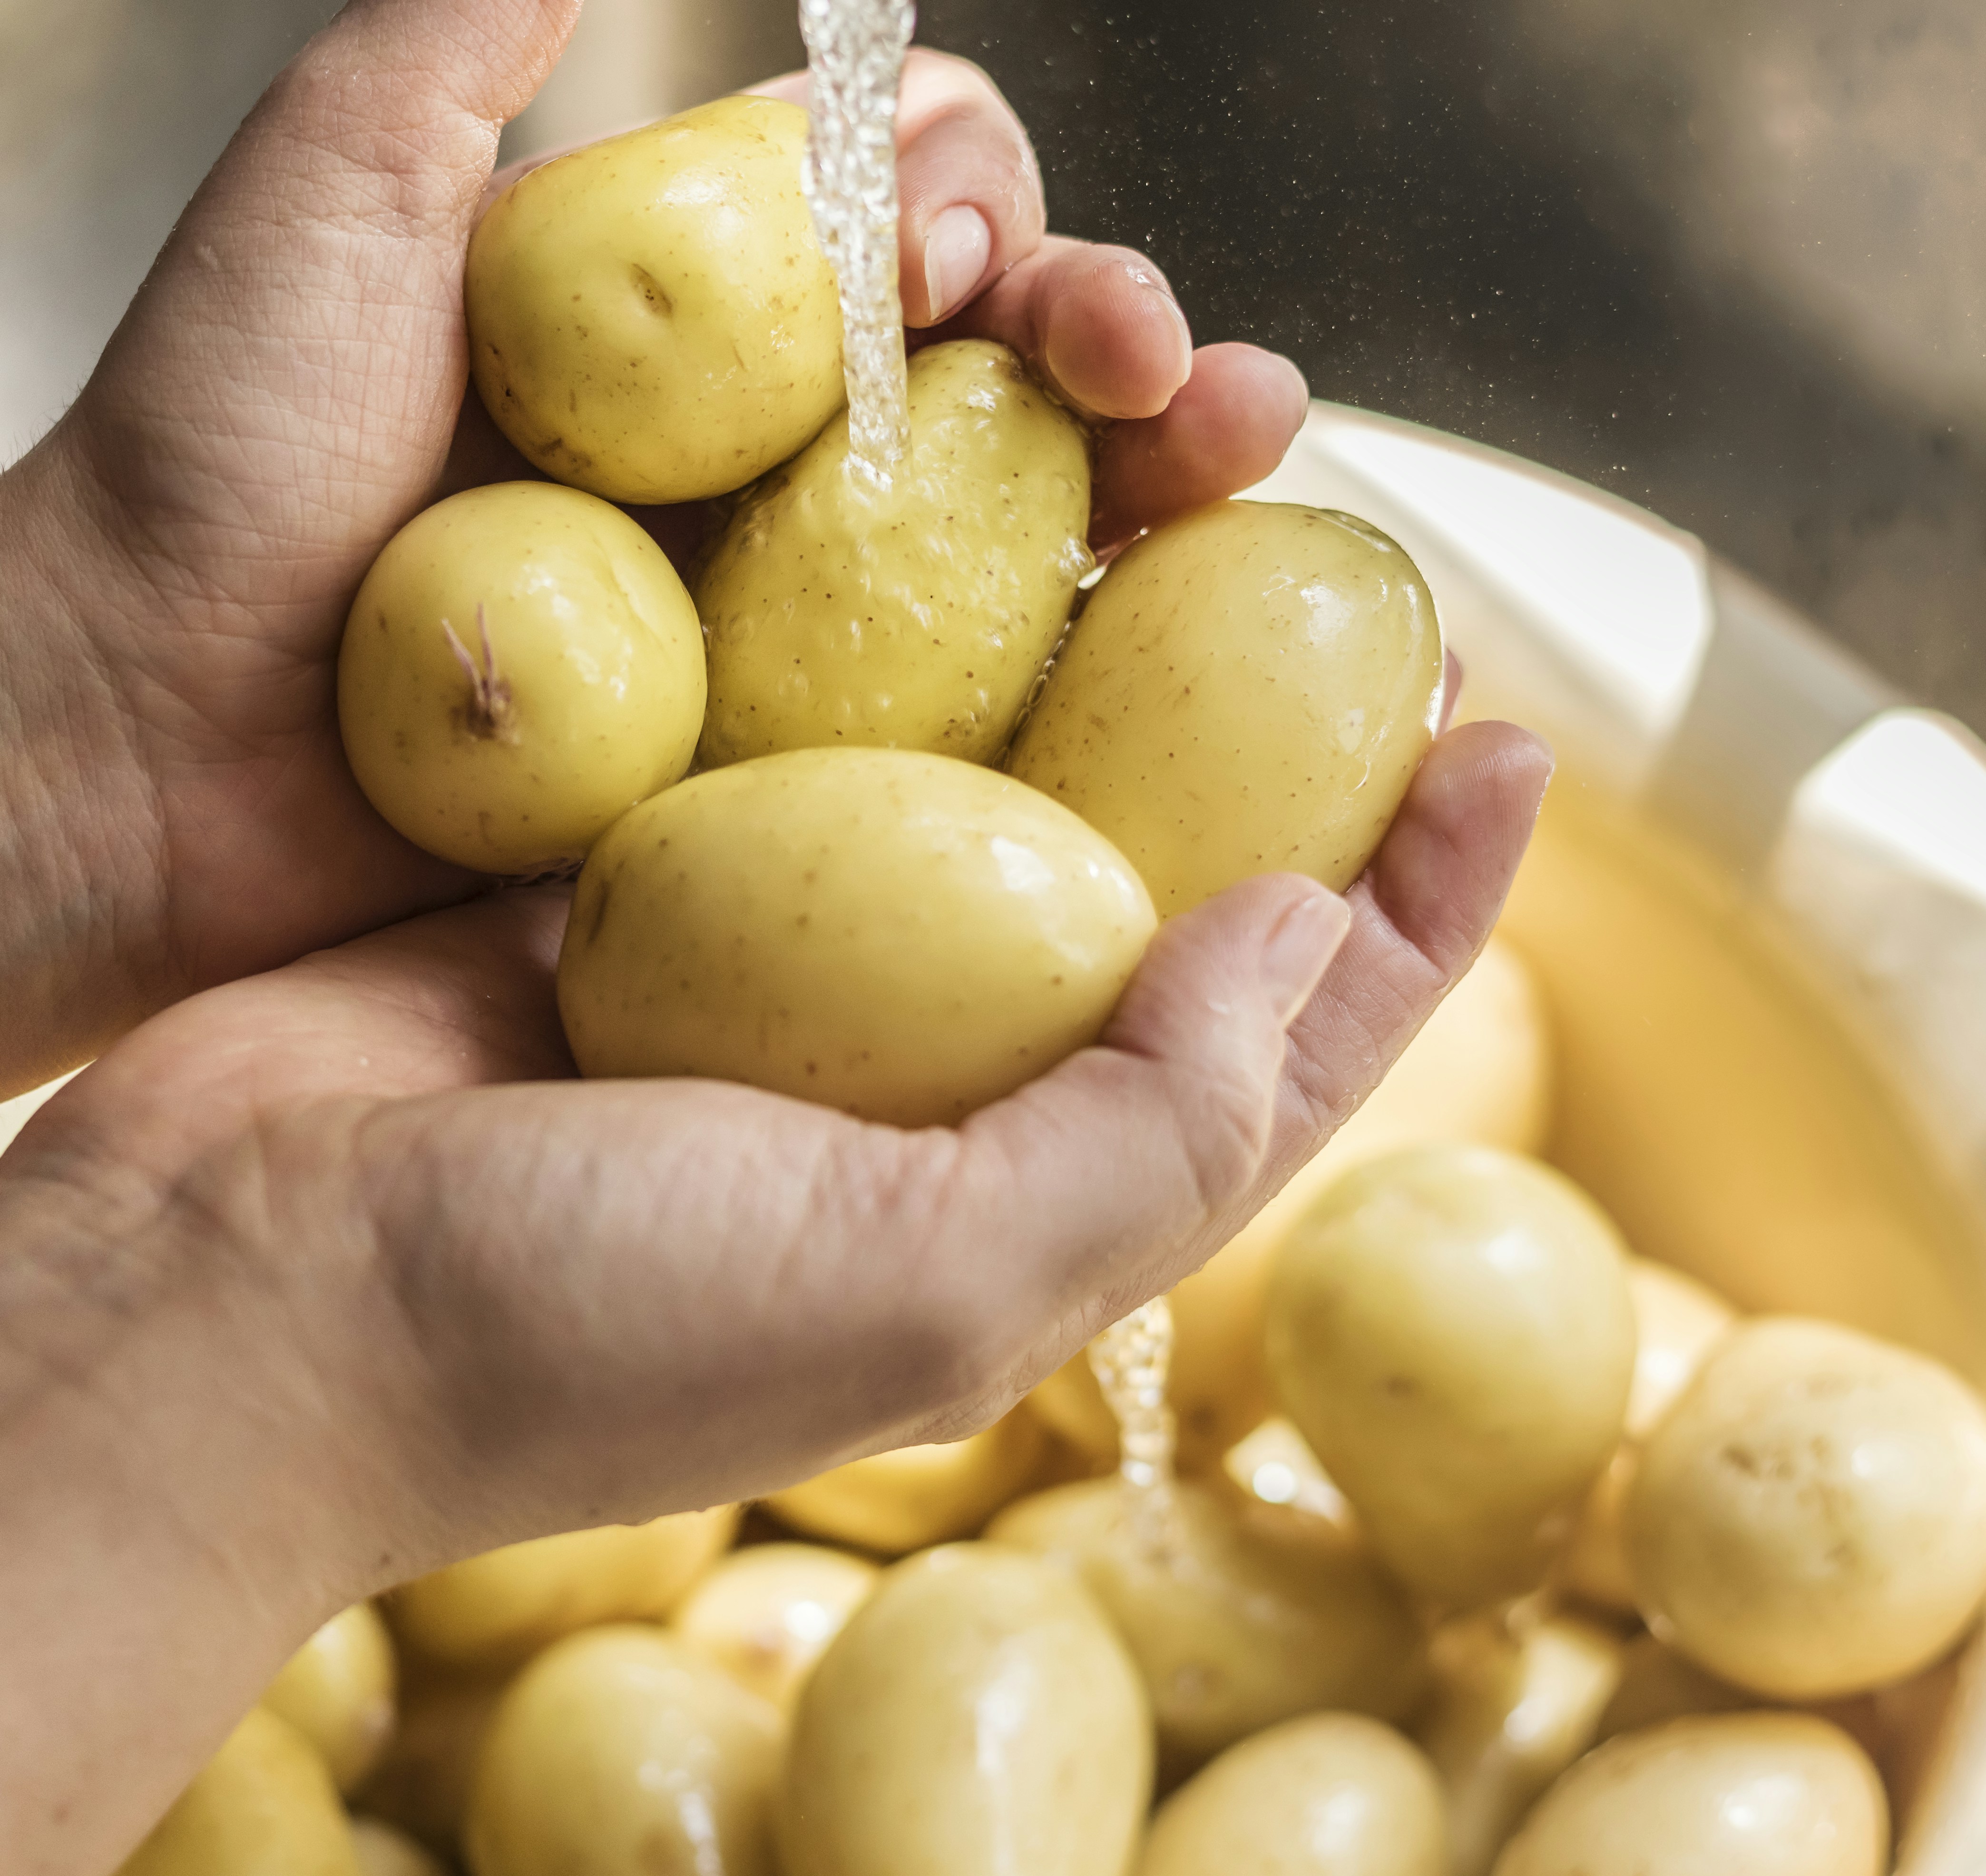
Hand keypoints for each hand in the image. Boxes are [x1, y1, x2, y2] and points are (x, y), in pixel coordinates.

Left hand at [0, 2, 1307, 1095]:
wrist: (145, 743)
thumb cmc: (212, 475)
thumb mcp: (331, 201)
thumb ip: (453, 45)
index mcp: (686, 324)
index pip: (897, 230)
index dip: (975, 217)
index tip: (948, 253)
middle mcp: (754, 466)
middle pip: (997, 381)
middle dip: (1120, 339)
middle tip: (1166, 367)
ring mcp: (777, 622)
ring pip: (1015, 538)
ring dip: (1153, 483)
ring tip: (1224, 448)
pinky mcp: (776, 765)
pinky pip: (955, 712)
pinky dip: (1068, 664)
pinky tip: (1145, 634)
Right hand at [0, 713, 1548, 1875]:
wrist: (244, 1287)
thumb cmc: (573, 1327)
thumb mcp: (915, 1281)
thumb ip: (1140, 1129)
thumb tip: (1300, 937)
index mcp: (1019, 1214)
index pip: (1280, 1060)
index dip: (1417, 919)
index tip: (1506, 757)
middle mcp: (930, 1101)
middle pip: (1166, 920)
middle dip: (1288, 781)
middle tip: (1380, 616)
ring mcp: (794, 992)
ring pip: (1002, 818)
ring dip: (1103, 693)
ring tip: (1192, 543)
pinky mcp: (664, 893)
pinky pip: (829, 763)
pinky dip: (903, 669)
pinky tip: (960, 561)